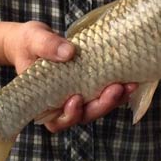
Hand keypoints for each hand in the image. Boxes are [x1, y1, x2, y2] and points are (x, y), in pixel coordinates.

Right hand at [1, 21, 136, 132]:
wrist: (34, 40)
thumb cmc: (29, 43)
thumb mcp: (33, 40)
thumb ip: (47, 46)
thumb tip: (68, 52)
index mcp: (43, 101)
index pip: (57, 120)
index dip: (69, 115)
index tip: (76, 99)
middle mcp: (62, 103)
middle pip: (83, 115)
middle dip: (101, 105)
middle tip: (115, 88)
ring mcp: (78, 96)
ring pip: (97, 107)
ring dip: (114, 100)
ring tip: (129, 84)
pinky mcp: (90, 86)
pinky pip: (105, 94)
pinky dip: (118, 90)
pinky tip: (131, 80)